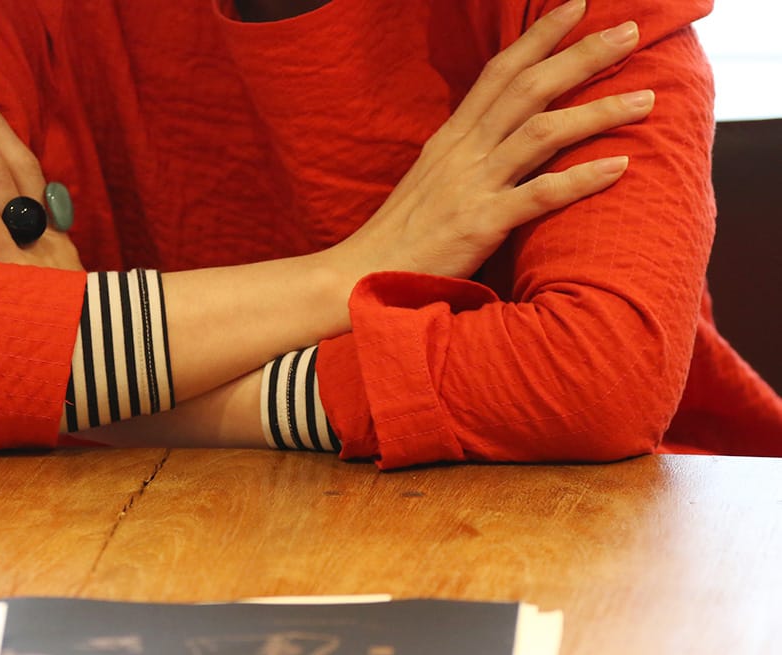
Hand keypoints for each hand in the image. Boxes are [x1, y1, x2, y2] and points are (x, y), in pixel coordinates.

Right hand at [329, 0, 652, 281]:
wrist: (364, 273)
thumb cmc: (404, 232)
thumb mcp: (432, 179)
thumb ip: (467, 153)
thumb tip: (503, 135)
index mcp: (452, 138)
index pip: (499, 72)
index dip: (540, 37)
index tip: (577, 7)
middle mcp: (463, 151)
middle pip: (529, 88)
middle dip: (581, 55)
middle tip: (629, 32)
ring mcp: (472, 185)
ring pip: (542, 132)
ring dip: (597, 111)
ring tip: (645, 98)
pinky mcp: (480, 224)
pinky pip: (539, 195)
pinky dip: (581, 178)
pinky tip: (619, 167)